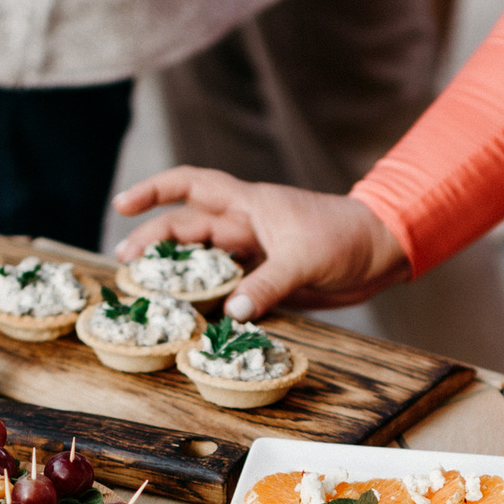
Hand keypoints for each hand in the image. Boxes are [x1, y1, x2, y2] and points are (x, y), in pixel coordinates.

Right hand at [113, 167, 410, 320]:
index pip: (190, 186)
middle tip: (124, 267)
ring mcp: (253, 253)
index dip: (153, 191)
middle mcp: (244, 226)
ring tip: (150, 295)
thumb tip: (232, 312)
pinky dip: (210, 300)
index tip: (121, 206)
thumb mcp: (305, 260)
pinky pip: (229, 286)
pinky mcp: (266, 277)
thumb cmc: (346, 238)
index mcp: (248, 206)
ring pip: (204, 260)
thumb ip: (267, 285)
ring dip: (178, 275)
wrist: (381, 251)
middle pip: (186, 228)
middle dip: (152, 242)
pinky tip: (196, 317)